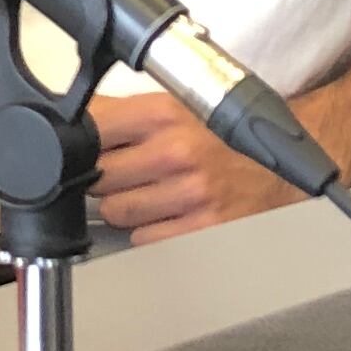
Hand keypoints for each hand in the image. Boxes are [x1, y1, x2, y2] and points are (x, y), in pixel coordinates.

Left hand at [86, 93, 303, 242]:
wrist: (280, 170)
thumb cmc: (220, 142)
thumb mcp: (173, 110)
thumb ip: (119, 113)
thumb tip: (70, 118)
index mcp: (163, 115)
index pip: (91, 132)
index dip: (84, 146)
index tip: (89, 152)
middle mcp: (176, 152)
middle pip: (98, 177)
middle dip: (108, 181)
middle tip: (132, 177)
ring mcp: (190, 194)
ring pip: (116, 213)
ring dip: (128, 210)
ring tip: (155, 196)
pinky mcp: (202, 230)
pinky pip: (144, 240)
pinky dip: (150, 233)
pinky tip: (171, 217)